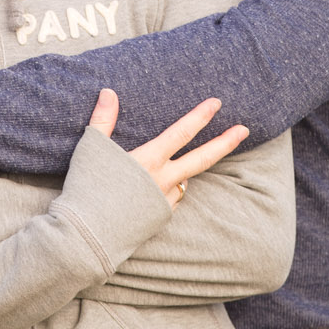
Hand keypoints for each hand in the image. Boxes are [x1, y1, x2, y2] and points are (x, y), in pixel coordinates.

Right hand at [87, 88, 247, 208]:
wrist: (84, 236)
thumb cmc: (85, 189)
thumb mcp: (92, 149)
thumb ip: (103, 119)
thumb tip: (109, 92)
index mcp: (149, 161)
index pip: (182, 133)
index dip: (200, 116)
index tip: (216, 103)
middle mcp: (163, 181)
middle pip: (202, 159)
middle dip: (225, 142)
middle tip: (243, 130)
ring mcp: (164, 202)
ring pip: (185, 181)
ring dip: (187, 170)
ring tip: (182, 161)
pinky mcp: (160, 219)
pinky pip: (172, 199)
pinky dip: (171, 190)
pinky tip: (158, 188)